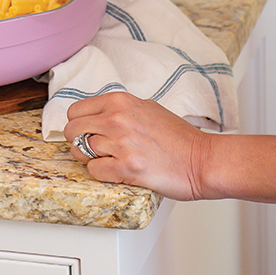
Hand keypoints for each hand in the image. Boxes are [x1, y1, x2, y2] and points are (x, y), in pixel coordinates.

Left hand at [64, 92, 213, 201]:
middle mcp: (117, 118)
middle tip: (93, 149)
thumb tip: (96, 115)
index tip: (86, 132)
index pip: (76, 110)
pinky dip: (101, 173)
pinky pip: (93, 170)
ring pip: (80, 150)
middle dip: (78, 141)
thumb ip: (119, 109)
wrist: (202, 160)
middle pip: (72, 130)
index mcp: (120, 101)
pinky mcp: (127, 167)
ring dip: (90, 159)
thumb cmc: (179, 137)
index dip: (78, 124)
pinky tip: (117, 171)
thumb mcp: (146, 108)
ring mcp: (121, 142)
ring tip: (108, 161)